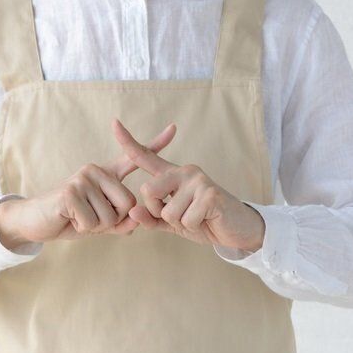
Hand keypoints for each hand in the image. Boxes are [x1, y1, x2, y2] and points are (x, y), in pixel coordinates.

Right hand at [0, 122, 177, 247]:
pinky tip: (69, 217)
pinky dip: (82, 227)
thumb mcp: (100, 224)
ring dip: (94, 226)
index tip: (174, 129)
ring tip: (77, 216)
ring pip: (110, 217)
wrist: (35, 221)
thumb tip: (136, 223)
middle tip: (89, 216)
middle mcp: (96, 170)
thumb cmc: (70, 219)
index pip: (133, 159)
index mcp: (106, 175)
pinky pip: (93, 222)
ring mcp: (83, 177)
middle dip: (112, 221)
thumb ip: (120, 224)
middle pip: (128, 204)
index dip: (154, 144)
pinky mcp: (71, 190)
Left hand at [112, 119, 264, 251]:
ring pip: (167, 211)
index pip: (146, 157)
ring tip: (198, 217)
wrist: (238, 229)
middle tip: (181, 216)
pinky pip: (185, 219)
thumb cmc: (205, 222)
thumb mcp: (174, 223)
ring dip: (181, 223)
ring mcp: (198, 180)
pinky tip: (207, 219)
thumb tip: (132, 211)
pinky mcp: (209, 194)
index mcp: (173, 175)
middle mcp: (184, 171)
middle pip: (148, 191)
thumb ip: (152, 218)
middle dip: (158, 212)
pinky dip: (194, 226)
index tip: (114, 123)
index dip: (128, 141)